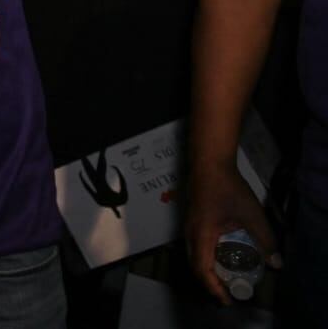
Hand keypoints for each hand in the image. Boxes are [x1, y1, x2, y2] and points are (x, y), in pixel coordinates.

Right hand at [185, 164, 279, 303]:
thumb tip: (275, 264)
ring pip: (193, 256)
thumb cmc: (228, 188)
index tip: (226, 300)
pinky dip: (206, 258)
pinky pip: (195, 247)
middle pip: (195, 266)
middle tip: (229, 292)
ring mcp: (188, 226)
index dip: (213, 288)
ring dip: (208, 271)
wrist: (209, 163)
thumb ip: (264, 240)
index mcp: (201, 235)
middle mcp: (190, 234)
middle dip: (211, 283)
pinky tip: (221, 256)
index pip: (202, 269)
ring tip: (226, 278)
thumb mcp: (252, 215)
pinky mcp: (192, 220)